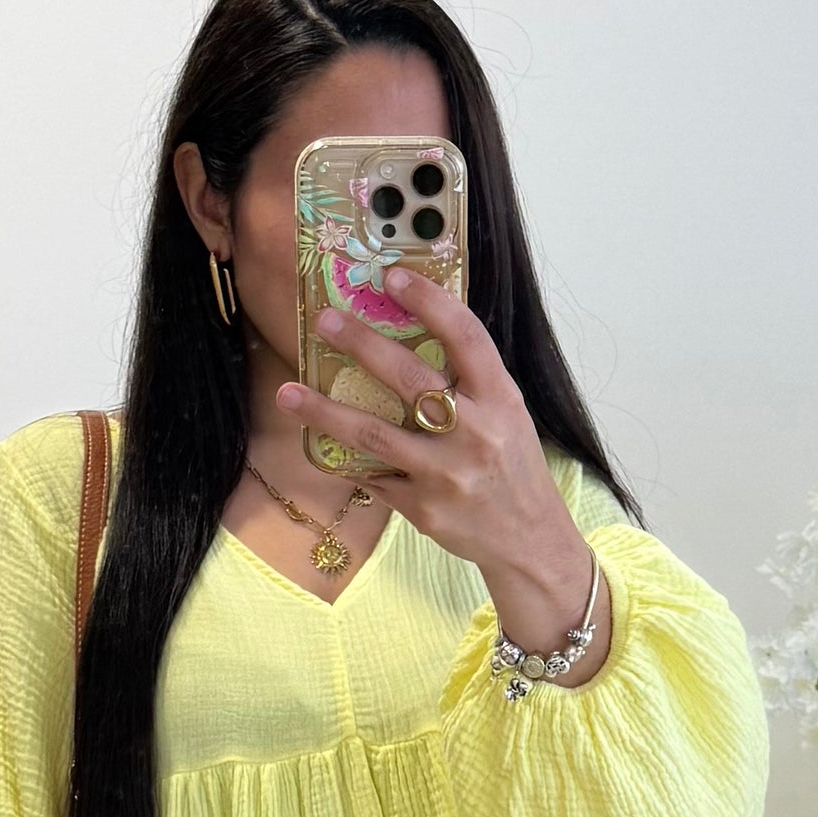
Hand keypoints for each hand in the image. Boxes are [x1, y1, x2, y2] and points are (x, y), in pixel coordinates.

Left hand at [277, 266, 609, 675]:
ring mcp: (445, 474)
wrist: (530, 540)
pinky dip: (344, 461)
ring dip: (325, 413)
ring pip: (374, 435)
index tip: (392, 277)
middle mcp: (474, 433)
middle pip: (409, 379)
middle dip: (362, 345)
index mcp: (500, 399)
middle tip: (324, 323)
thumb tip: (415, 329)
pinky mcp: (422, 508)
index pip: (465, 337)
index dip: (429, 302)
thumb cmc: (513, 465)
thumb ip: (469, 380)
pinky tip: (317, 446)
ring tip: (288, 393)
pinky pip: (373, 477)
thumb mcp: (508, 414)